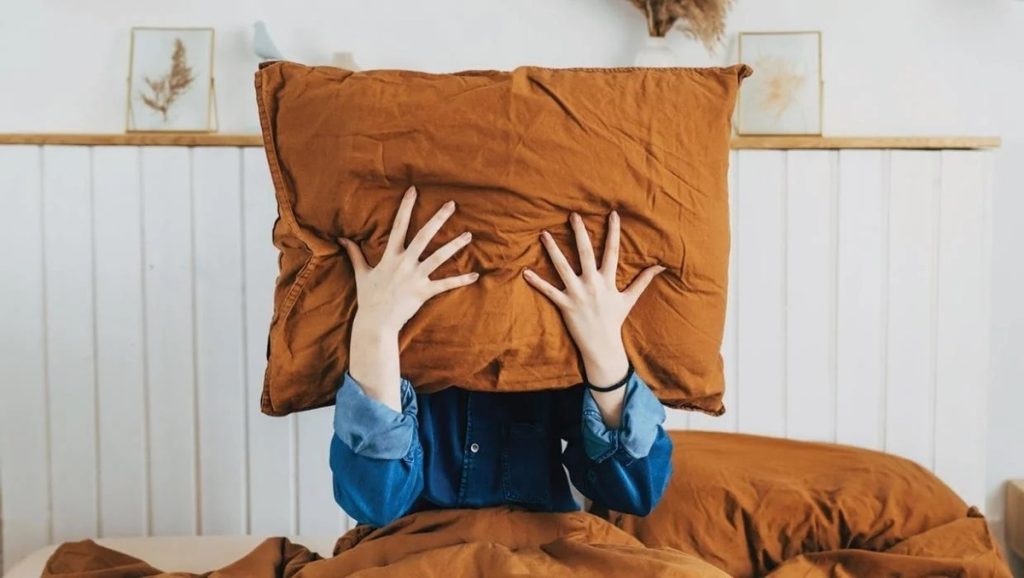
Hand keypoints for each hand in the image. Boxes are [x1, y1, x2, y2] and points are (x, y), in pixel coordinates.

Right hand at [339, 186, 477, 410]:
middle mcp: (404, 263)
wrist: (375, 323)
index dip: (406, 207)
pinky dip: (461, 280)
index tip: (414, 190)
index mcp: (390, 256)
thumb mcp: (361, 273)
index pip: (398, 226)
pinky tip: (475, 275)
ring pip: (438, 257)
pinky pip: (445, 285)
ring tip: (469, 234)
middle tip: (452, 204)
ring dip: (455, 246)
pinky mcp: (424, 292)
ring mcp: (415, 277)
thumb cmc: (368, 298)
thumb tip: (341, 238)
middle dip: (438, 219)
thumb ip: (354, 254)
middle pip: (423, 236)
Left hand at [523, 211, 664, 426]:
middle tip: (572, 215)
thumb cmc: (614, 319)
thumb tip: (661, 265)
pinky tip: (525, 271)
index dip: (613, 232)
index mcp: (608, 281)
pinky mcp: (564, 305)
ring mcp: (577, 294)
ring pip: (562, 267)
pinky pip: (548, 291)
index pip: (612, 252)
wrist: (602, 345)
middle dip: (579, 233)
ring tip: (543, 234)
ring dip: (552, 250)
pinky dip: (537, 282)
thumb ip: (644, 280)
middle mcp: (592, 284)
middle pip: (585, 253)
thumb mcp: (630, 299)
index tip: (612, 214)